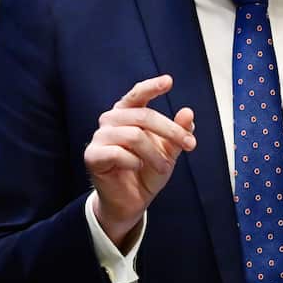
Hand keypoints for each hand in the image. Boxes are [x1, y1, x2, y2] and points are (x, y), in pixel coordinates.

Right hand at [84, 74, 195, 246]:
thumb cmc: (147, 170)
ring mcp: (99, 137)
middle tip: (190, 145)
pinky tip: (137, 167)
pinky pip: (117, 153)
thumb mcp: (169, 150)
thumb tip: (188, 112)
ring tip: (164, 167)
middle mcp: (111, 120)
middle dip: (171, 130)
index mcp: (127, 112)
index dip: (152, 86)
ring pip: (134, 136)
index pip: (138, 94)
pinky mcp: (92, 155)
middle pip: (144, 116)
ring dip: (154, 154)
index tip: (168, 81)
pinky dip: (134, 162)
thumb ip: (178, 132)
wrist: (131, 201)